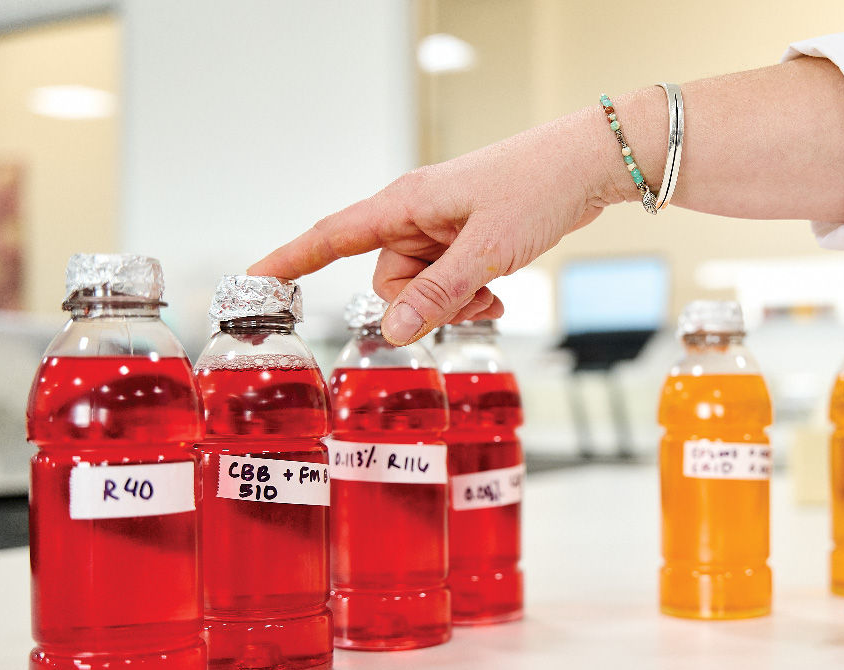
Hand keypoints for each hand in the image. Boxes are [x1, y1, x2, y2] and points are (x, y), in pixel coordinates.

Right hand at [248, 105, 628, 344]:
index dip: (290, 260)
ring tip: (492, 295)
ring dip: (453, 303)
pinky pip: (449, 281)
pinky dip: (468, 296)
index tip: (254, 282)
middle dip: (422, 305)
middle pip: (389, 280)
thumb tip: (394, 330)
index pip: (331, 237)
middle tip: (469, 301)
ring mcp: (443, 227)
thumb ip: (439, 293)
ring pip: (423, 287)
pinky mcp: (467, 237)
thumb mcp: (486, 250)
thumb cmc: (536, 187)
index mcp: (405, 204)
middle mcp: (416, 215)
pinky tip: (497, 294)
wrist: (589, 166)